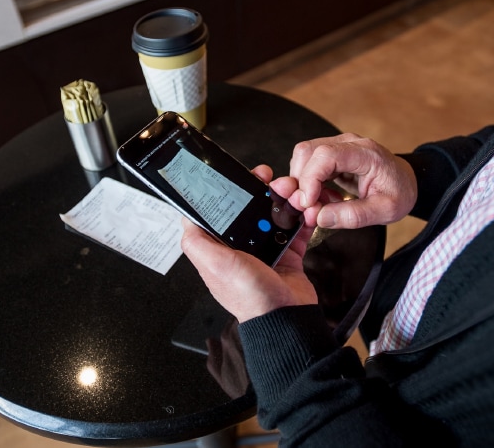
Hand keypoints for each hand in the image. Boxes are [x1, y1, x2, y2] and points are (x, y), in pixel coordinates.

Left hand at [180, 166, 317, 322]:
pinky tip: (308, 210)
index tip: (246, 176)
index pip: (223, 209)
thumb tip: (185, 216)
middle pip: (252, 207)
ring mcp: (267, 249)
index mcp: (221, 247)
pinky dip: (303, 218)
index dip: (233, 189)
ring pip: (276, 214)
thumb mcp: (215, 265)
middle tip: (277, 181)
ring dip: (287, 200)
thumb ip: (196, 241)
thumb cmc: (250, 295)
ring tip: (296, 194)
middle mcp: (243, 246)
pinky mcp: (288, 254)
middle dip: (266, 190)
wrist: (286, 317)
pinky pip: (295, 229)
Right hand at [271, 133, 416, 228]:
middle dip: (301, 182)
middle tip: (309, 209)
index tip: (308, 203)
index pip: (326, 155)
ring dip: (302, 183)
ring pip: (304, 156)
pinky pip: (309, 163)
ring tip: (320, 204)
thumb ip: (353, 216)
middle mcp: (349, 143)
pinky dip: (308, 182)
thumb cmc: (399, 193)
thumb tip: (319, 217)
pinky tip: (323, 197)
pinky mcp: (332, 154)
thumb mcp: (385, 211)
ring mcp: (339, 146)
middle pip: (308, 151)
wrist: (406, 182)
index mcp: (366, 153)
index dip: (310, 179)